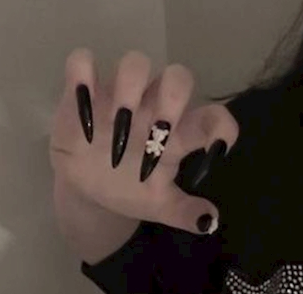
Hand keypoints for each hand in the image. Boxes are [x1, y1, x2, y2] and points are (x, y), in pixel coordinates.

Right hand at [49, 48, 238, 234]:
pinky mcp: (85, 92)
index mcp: (178, 134)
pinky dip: (81, 74)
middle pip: (178, 77)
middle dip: (172, 97)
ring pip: (135, 63)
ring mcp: (121, 95)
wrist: (90, 190)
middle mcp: (154, 107)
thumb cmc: (130, 189)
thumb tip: (209, 222)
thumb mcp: (159, 206)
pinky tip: (84, 103)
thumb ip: (185, 212)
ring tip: (118, 122)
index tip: (216, 146)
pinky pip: (82, 63)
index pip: (212, 117)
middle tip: (159, 129)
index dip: (221, 124)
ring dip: (130, 86)